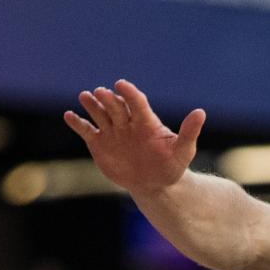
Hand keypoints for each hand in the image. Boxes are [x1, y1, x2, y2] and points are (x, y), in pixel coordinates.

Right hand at [63, 79, 205, 193]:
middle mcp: (126, 122)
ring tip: (85, 96)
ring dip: (92, 105)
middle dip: (108, 99)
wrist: (154, 184)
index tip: (121, 85)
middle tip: (101, 93)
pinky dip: (77, 123)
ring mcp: (112, 131)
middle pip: (115, 106)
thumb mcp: (182, 151)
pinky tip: (69, 116)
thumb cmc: (170, 166)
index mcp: (145, 121)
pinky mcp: (99, 143)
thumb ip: (189, 132)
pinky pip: (86, 130)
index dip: (129, 93)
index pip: (136, 102)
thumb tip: (201, 112)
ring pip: (99, 114)